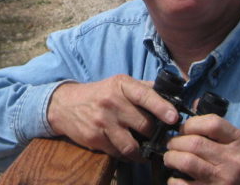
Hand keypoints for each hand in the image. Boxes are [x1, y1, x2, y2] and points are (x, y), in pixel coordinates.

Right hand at [46, 74, 178, 160]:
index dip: (161, 107)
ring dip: (142, 151)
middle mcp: (112, 101)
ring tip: (146, 150)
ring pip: (132, 145)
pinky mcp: (95, 137)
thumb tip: (171, 95)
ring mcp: (102, 121)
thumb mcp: (118, 84)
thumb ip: (143, 88)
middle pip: (144, 124)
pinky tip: (126, 149)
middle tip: (160, 138)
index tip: (174, 118)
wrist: (65, 105)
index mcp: (121, 85)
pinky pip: (118, 152)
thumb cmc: (100, 94)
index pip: (145, 95)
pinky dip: (126, 154)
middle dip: (155, 134)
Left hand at [164, 114, 239, 184]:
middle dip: (176, 141)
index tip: (183, 129)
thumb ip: (217, 125)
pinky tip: (175, 177)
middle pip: (195, 143)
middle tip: (171, 144)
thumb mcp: (237, 143)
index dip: (191, 123)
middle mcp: (234, 160)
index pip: (212, 123)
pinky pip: (184, 184)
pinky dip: (173, 180)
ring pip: (187, 162)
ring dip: (171, 157)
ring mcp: (224, 179)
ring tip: (170, 157)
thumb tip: (193, 103)